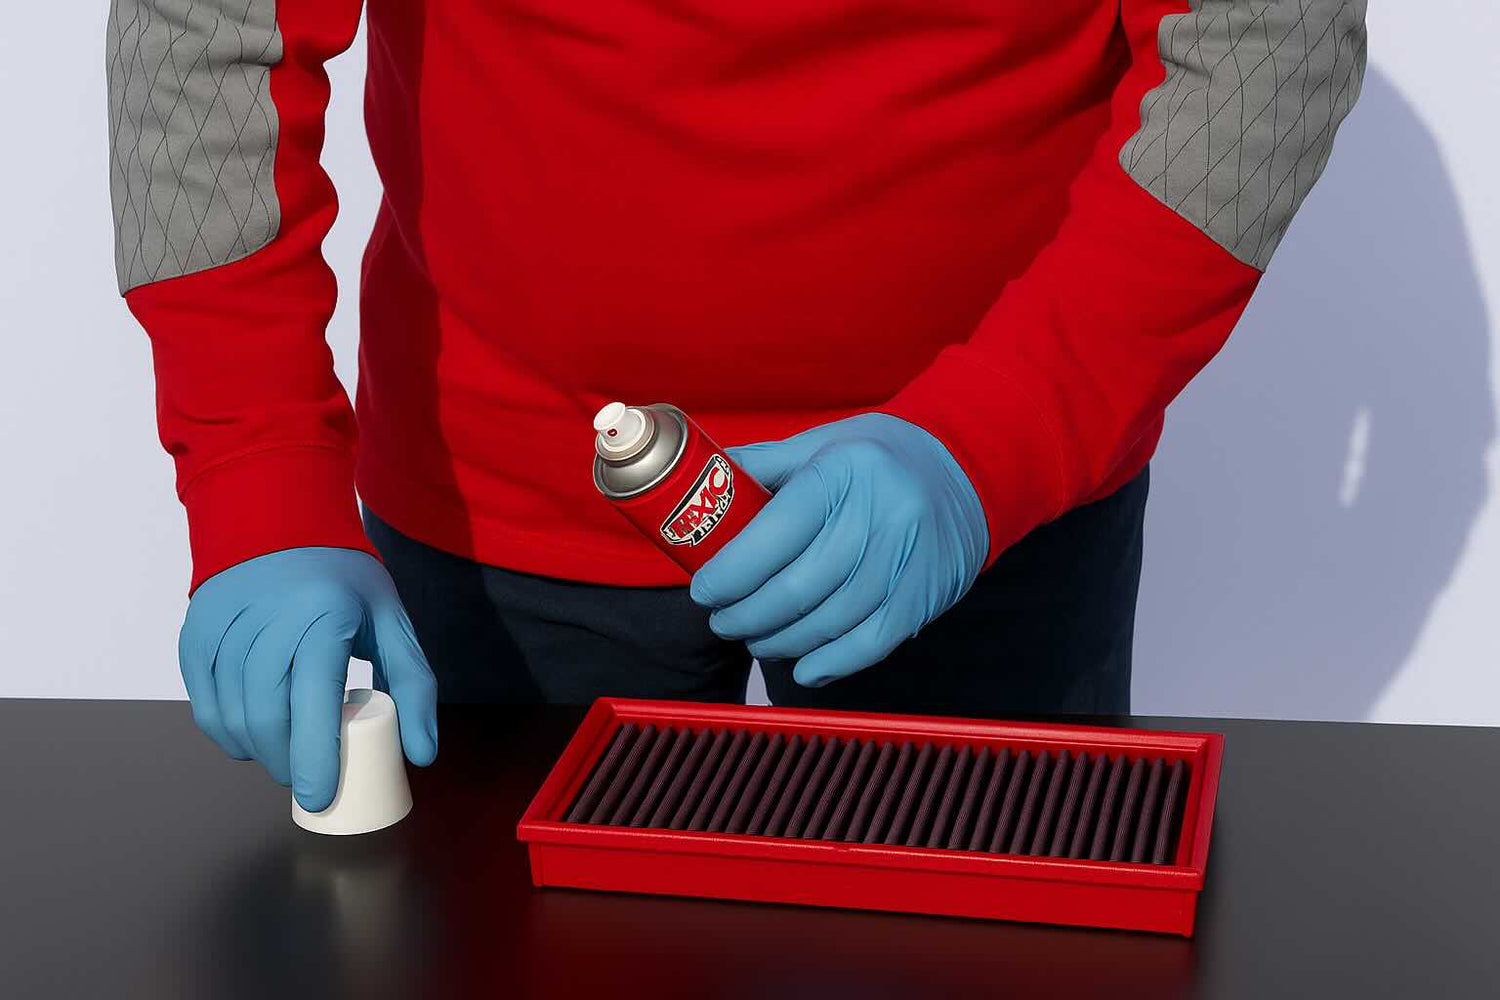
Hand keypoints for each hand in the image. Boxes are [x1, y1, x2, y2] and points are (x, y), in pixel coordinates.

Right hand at [179, 547, 438, 810]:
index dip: (314, 758)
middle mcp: (267, 619)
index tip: (319, 797)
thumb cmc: (344, 579)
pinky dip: (226, 729)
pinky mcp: (196, 632)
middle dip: (285, 761)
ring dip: (256, 750)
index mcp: (323, 616)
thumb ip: (413, 686)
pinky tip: (251, 735)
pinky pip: (205, 701)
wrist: (281, 518)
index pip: (313, 702)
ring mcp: (224, 624)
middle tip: (307, 780)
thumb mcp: (391, 622)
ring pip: (232, 713)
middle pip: (267, 716)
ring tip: (283, 757)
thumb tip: (421, 754)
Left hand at [690, 413, 987, 686]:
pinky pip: (873, 641)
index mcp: (842, 470)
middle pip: (799, 586)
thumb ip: (761, 466)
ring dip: (782, 642)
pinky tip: (803, 668)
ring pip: (831, 620)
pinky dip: (833, 663)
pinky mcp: (925, 594)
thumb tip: (696, 486)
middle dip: (747, 615)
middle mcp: (880, 512)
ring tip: (755, 640)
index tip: (704, 592)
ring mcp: (907, 557)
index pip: (775, 533)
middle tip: (722, 621)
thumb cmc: (876, 458)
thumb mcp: (820, 444)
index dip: (731, 573)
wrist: (963, 468)